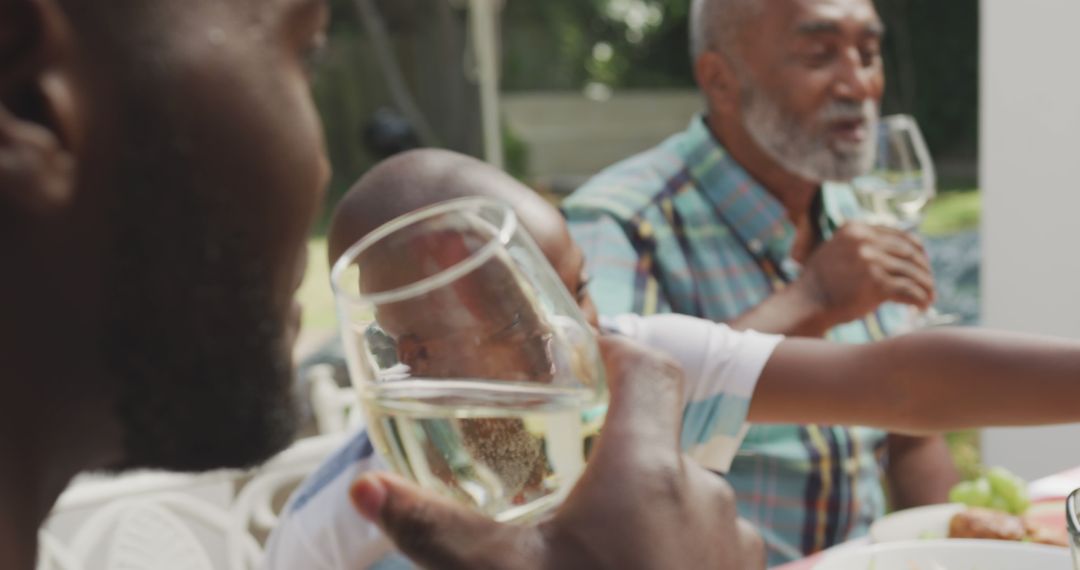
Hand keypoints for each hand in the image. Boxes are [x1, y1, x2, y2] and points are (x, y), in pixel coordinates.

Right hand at [349, 336, 764, 569]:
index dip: (616, 350)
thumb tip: (364, 487)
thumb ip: (434, 528)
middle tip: (559, 474)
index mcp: (647, 471)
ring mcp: (732, 538)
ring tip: (590, 542)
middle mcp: (704, 491)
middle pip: (656, 437)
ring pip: (679, 491)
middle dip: (609, 447)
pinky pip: (703, 536)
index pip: (651, 370)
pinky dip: (667, 542)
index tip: (580, 357)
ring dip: (639, 502)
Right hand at [794, 221, 934, 325]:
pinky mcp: (877, 283)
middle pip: (909, 253)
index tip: (924, 264)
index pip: (899, 235)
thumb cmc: (820, 283)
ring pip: (912, 272)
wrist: (805, 304)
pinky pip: (909, 290)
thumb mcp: (835, 250)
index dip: (917, 250)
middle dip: (924, 270)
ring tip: (929, 298)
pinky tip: (921, 307)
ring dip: (925, 287)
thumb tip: (893, 250)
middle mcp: (864, 240)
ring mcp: (871, 261)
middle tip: (929, 285)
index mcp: (856, 229)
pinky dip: (919, 299)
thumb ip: (860, 245)